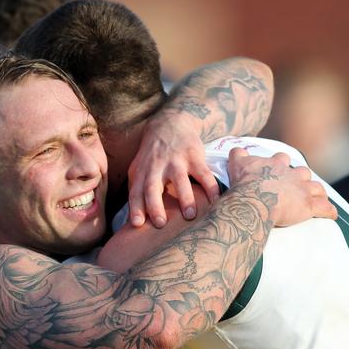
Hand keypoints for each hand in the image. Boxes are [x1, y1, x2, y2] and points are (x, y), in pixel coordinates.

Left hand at [126, 112, 219, 228]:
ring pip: (180, 180)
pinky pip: (204, 174)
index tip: (136, 224)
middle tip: (160, 224)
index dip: (135, 208)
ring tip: (189, 215)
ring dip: (185, 198)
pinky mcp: (194, 156)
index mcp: (141, 172)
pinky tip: (215, 201)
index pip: (135, 192)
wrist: (170, 124)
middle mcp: (156, 167)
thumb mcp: (139, 170)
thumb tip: (133, 224)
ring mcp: (176, 161)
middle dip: (155, 205)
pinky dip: (211, 188)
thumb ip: (137, 192)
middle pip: (153, 187)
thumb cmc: (152, 157)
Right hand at [226, 149, 335, 226]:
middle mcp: (292, 174)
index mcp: (276, 164)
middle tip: (297, 187)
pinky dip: (329, 211)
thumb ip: (238, 155)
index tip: (278, 168)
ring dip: (317, 192)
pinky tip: (331, 214)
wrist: (253, 200)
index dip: (281, 164)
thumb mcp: (237, 164)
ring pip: (317, 188)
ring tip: (317, 198)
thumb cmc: (244, 184)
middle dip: (301, 178)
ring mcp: (303, 189)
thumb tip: (237, 151)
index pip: (282, 158)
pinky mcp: (309, 205)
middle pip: (303, 172)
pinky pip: (324, 207)